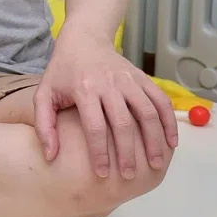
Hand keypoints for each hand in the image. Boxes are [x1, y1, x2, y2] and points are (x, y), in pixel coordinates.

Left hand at [34, 30, 177, 179]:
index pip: (94, 126)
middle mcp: (109, 84)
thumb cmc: (62, 72)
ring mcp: (129, 80)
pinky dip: (169, 122)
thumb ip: (44, 125)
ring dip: (154, 141)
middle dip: (128, 153)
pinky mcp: (143, 78)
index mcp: (84, 89)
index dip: (99, 152)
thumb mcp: (44, 95)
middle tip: (129, 176)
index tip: (101, 174)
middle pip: (124, 123)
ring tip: (155, 165)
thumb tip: (51, 156)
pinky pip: (161, 101)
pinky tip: (171, 143)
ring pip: (148, 113)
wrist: (84, 40)